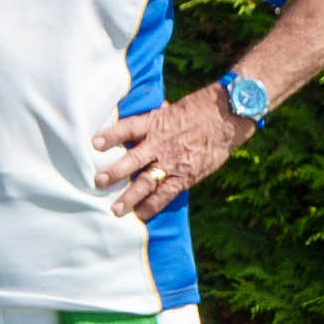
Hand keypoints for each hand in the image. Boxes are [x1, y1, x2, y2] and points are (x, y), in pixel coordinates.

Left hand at [91, 83, 252, 220]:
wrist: (229, 115)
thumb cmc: (202, 108)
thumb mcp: (174, 109)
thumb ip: (157, 118)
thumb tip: (146, 117)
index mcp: (156, 122)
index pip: (128, 128)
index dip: (111, 135)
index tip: (94, 143)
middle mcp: (161, 143)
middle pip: (132, 160)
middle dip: (114, 172)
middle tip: (98, 181)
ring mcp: (173, 161)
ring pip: (147, 182)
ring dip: (130, 196)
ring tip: (115, 210)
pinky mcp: (186, 175)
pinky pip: (166, 194)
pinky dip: (153, 205)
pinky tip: (141, 214)